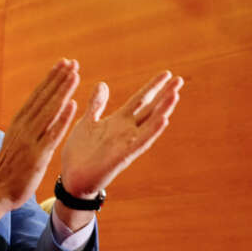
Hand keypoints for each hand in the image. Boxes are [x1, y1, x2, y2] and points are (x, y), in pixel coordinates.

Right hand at [0, 60, 79, 220]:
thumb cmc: (8, 169)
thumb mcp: (16, 143)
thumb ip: (27, 129)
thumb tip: (38, 116)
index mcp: (18, 124)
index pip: (36, 96)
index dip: (50, 79)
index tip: (62, 64)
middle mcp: (23, 128)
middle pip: (43, 98)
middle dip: (58, 79)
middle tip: (72, 62)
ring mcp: (29, 141)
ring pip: (49, 111)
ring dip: (62, 91)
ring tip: (74, 75)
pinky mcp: (37, 155)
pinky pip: (52, 134)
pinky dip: (62, 118)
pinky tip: (73, 105)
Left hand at [60, 71, 182, 197]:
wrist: (72, 178)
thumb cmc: (80, 151)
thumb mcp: (87, 121)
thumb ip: (96, 104)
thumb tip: (103, 84)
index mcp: (118, 121)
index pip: (140, 99)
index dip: (153, 87)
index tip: (167, 73)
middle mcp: (126, 130)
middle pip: (150, 109)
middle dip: (164, 95)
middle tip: (179, 79)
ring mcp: (127, 143)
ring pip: (150, 124)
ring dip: (163, 110)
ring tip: (175, 95)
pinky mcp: (123, 156)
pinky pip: (141, 142)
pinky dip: (152, 131)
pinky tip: (164, 120)